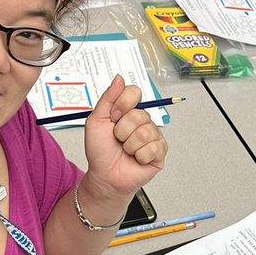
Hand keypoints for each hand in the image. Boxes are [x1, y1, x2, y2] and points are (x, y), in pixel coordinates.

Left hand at [82, 75, 167, 200]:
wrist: (104, 176)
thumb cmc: (100, 151)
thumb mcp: (96, 121)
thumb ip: (108, 98)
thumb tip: (119, 78)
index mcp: (128, 111)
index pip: (134, 92)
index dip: (121, 105)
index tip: (112, 118)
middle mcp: (142, 121)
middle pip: (139, 114)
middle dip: (122, 130)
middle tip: (117, 139)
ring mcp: (152, 136)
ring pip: (145, 132)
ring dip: (129, 145)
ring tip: (125, 150)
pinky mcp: (159, 152)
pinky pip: (153, 147)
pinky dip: (139, 155)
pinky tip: (136, 158)